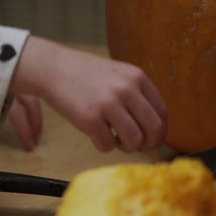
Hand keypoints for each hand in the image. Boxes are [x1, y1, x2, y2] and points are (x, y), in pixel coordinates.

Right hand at [10, 36, 166, 152]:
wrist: (53, 68)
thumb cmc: (88, 76)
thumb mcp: (120, 75)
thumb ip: (138, 96)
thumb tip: (156, 129)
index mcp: (137, 78)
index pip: (162, 113)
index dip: (160, 132)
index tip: (153, 139)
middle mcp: (127, 89)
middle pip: (153, 129)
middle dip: (148, 144)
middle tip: (138, 147)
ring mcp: (108, 103)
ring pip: (134, 140)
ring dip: (126, 147)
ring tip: (116, 140)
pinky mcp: (90, 118)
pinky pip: (108, 145)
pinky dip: (104, 146)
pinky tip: (97, 135)